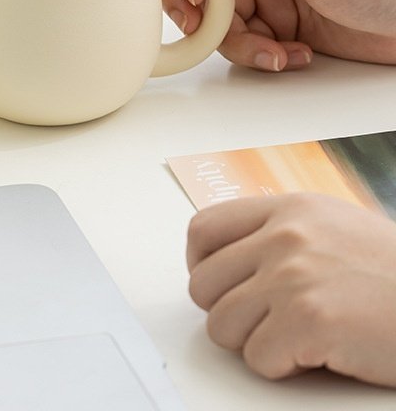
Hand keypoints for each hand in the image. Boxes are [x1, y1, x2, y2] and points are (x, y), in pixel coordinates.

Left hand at [187, 193, 395, 385]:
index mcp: (287, 209)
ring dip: (254, 342)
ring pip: (222, 325)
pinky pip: (257, 359)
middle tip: (265, 323)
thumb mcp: (333, 227)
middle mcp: (283, 236)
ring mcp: (293, 276)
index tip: (219, 285)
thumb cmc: (394, 275)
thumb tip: (228, 259)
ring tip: (297, 337)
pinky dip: (283, 367)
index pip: (203, 229)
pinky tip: (319, 354)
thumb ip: (279, 233)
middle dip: (227, 312)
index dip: (201, 264)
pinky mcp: (308, 320)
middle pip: (203, 285)